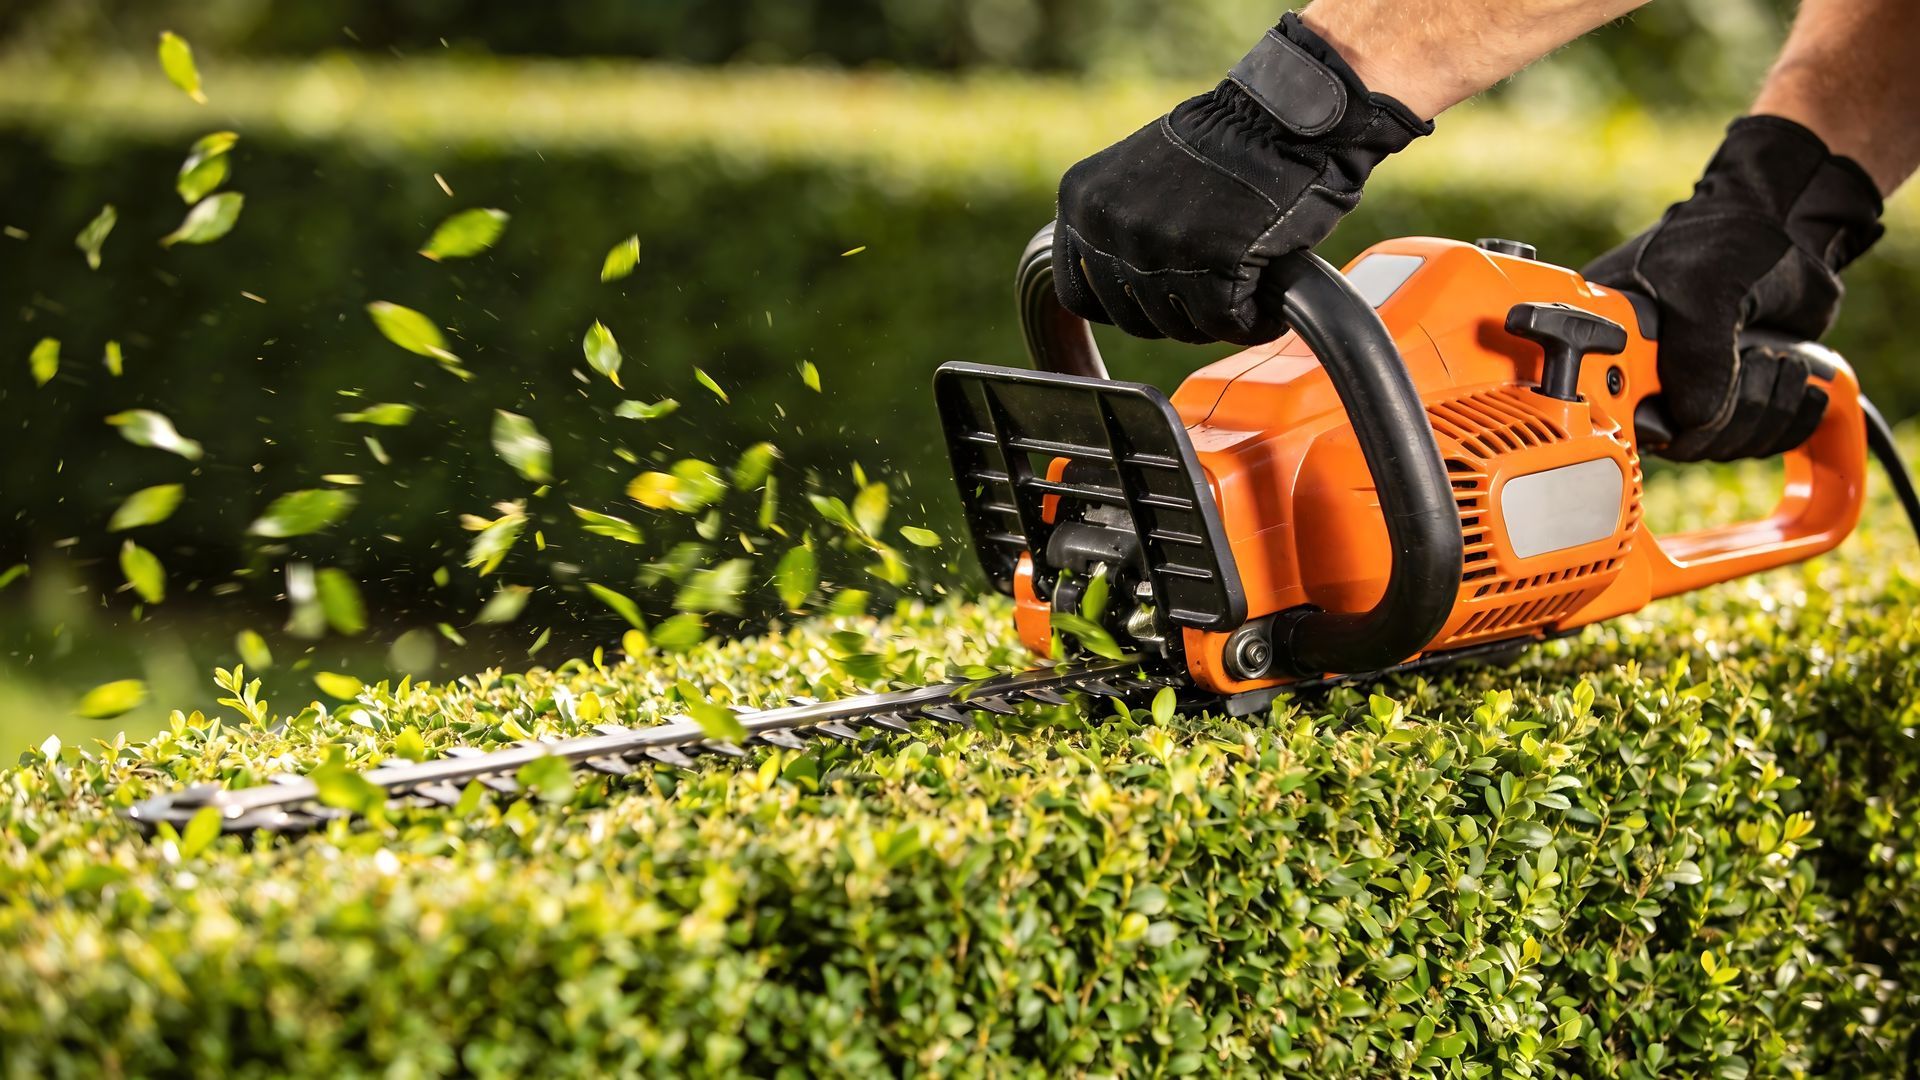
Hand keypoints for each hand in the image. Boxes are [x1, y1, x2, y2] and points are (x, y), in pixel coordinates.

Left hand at [1053, 13, 1428, 344]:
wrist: (1285, 114)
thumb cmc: (1225, 146)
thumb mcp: (1138, 176)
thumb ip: (1116, 226)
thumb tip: (1114, 290)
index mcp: (1081, 202)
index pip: (1076, 293)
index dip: (1122, 305)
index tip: (1155, 296)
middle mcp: (1109, 226)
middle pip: (1131, 317)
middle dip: (1175, 313)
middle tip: (1212, 289)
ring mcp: (1159, 246)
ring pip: (1179, 326)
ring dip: (1215, 320)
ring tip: (1243, 288)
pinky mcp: (1213, 264)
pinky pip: (1226, 324)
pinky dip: (1252, 322)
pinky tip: (1265, 303)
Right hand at [1583, 116, 1882, 461]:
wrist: (1791, 220)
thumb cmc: (1729, 233)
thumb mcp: (1703, 286)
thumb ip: (1694, 355)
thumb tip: (1694, 421)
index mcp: (1605, 338)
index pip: (1610, 409)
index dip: (1649, 419)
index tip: (1683, 405)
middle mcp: (1641, 370)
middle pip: (1675, 441)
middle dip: (1730, 415)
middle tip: (1756, 364)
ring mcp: (1689, 386)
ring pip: (1719, 444)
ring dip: (1765, 411)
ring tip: (1780, 361)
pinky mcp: (1732, 397)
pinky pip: (1754, 441)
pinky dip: (1788, 418)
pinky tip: (1796, 376)